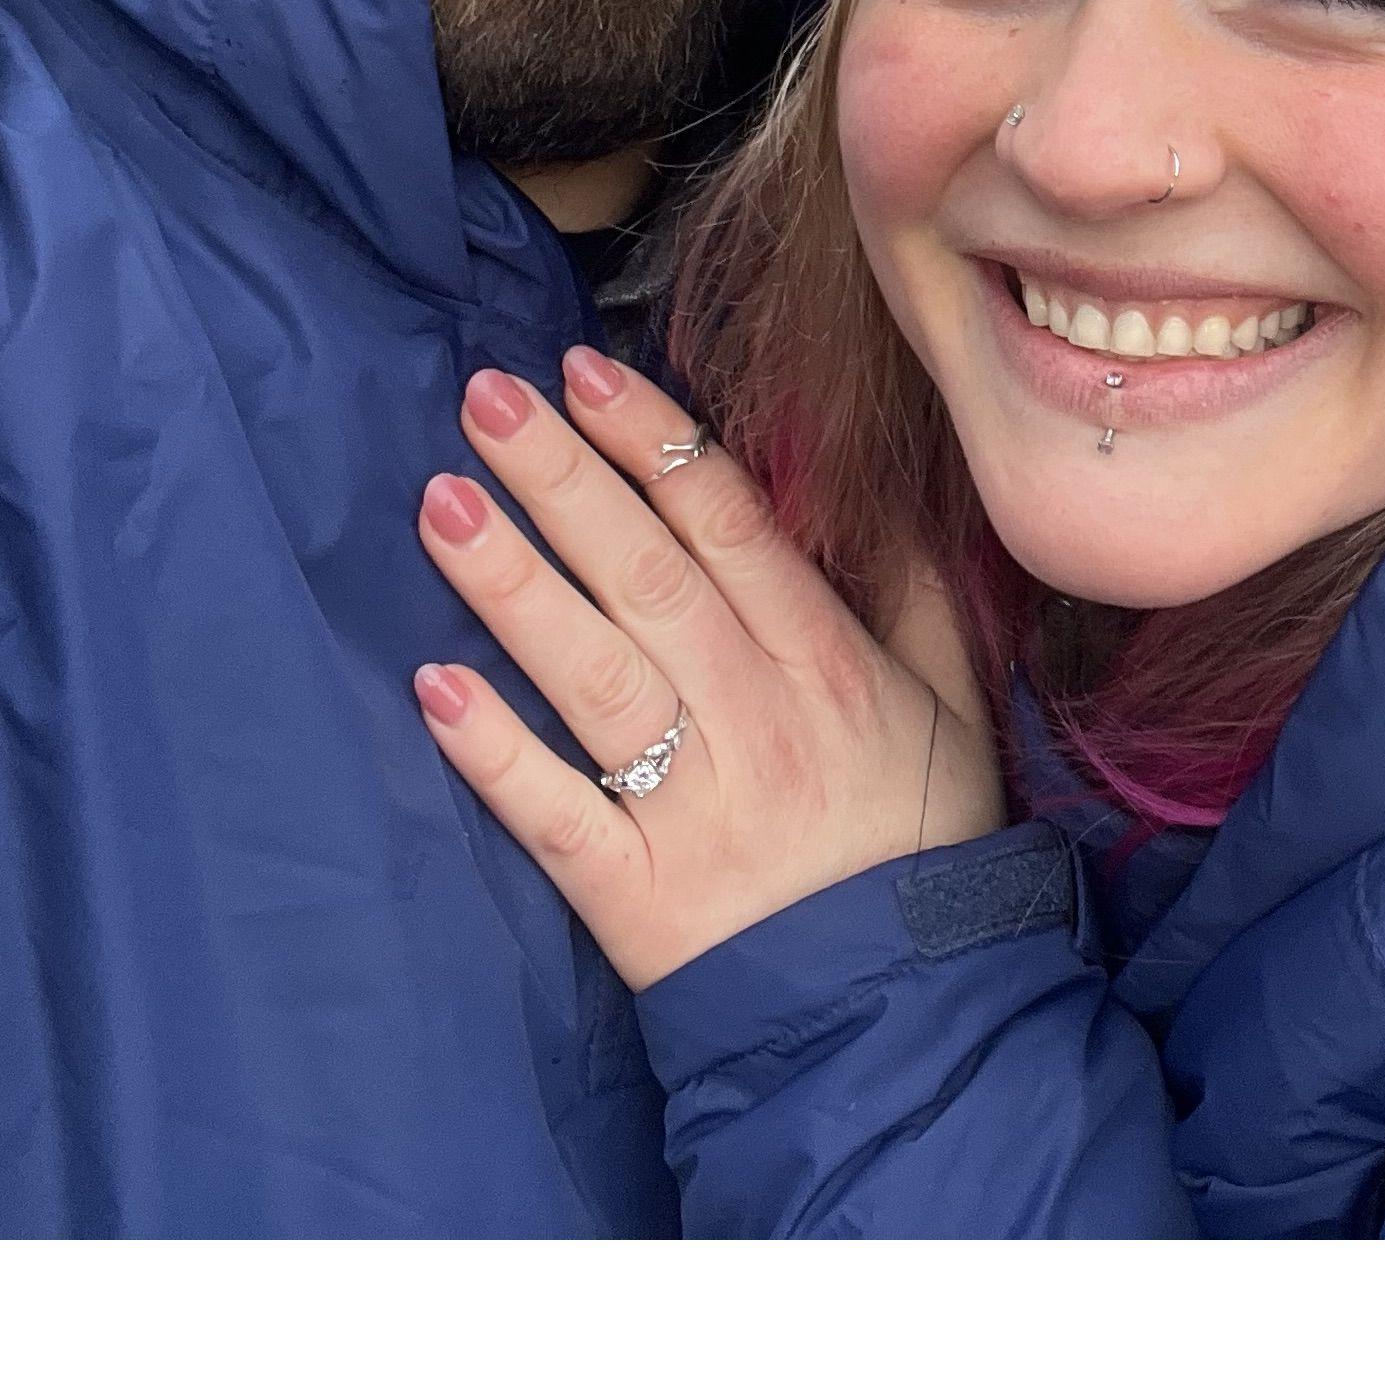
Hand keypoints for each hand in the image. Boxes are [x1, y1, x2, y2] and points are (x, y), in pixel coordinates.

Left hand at [411, 346, 1003, 989]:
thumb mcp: (951, 703)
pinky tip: (434, 688)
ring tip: (442, 504)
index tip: (585, 368)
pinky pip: (559, 817)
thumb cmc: (920, 844)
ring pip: (597, 678)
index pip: (728, 526)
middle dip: (563, 478)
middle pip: (648, 576)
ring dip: (515, 587)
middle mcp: (758, 720)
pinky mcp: (640, 898)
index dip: (652, 440)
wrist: (910, 1017)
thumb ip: (910, 589)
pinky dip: (496, 756)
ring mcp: (696, 810)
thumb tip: (871, 482)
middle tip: (484, 396)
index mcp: (828, 663)